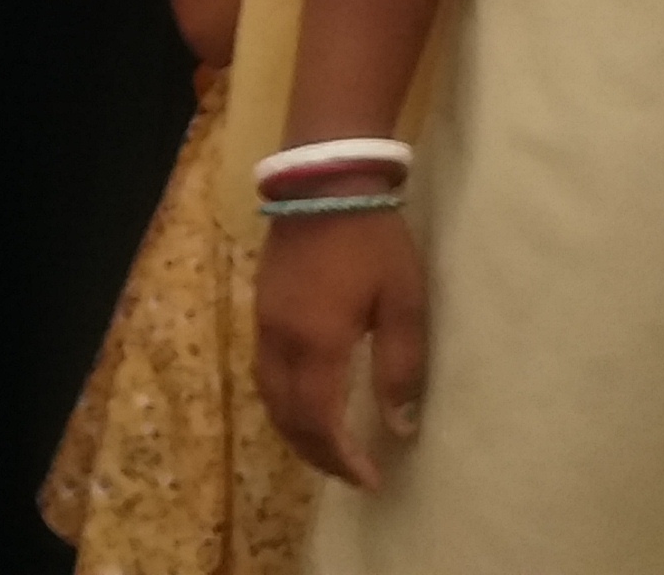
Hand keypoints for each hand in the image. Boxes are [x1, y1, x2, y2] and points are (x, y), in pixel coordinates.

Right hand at [259, 202, 431, 489]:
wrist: (324, 182)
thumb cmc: (372, 243)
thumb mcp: (401, 305)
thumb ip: (399, 368)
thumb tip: (399, 427)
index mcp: (316, 343)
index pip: (320, 421)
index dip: (341, 458)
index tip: (369, 480)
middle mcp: (281, 341)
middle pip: (287, 415)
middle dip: (316, 452)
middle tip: (350, 474)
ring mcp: (265, 322)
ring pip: (268, 395)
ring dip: (295, 430)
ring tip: (326, 448)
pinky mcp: (262, 307)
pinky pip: (264, 371)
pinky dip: (283, 401)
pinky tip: (305, 401)